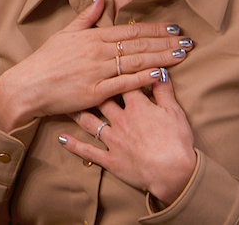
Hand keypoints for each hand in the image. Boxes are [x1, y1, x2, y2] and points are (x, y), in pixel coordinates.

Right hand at [0, 0, 192, 130]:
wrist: (28, 85)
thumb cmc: (45, 61)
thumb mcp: (65, 33)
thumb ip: (86, 16)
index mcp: (93, 36)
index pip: (131, 30)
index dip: (155, 28)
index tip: (175, 27)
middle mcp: (98, 51)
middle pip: (139, 44)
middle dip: (166, 42)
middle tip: (189, 41)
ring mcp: (98, 71)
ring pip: (137, 61)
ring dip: (162, 57)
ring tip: (182, 55)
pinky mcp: (95, 91)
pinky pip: (125, 83)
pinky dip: (144, 78)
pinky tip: (162, 74)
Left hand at [61, 71, 196, 204]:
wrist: (173, 173)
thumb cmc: (176, 141)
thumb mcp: (174, 112)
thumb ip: (164, 90)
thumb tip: (160, 71)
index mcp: (136, 106)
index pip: (122, 82)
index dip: (116, 72)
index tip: (106, 64)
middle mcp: (120, 119)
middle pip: (101, 99)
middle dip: (89, 89)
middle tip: (76, 79)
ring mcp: (113, 140)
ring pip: (89, 122)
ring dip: (77, 112)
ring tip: (64, 104)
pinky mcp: (110, 159)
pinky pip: (88, 151)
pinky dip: (74, 146)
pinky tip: (61, 139)